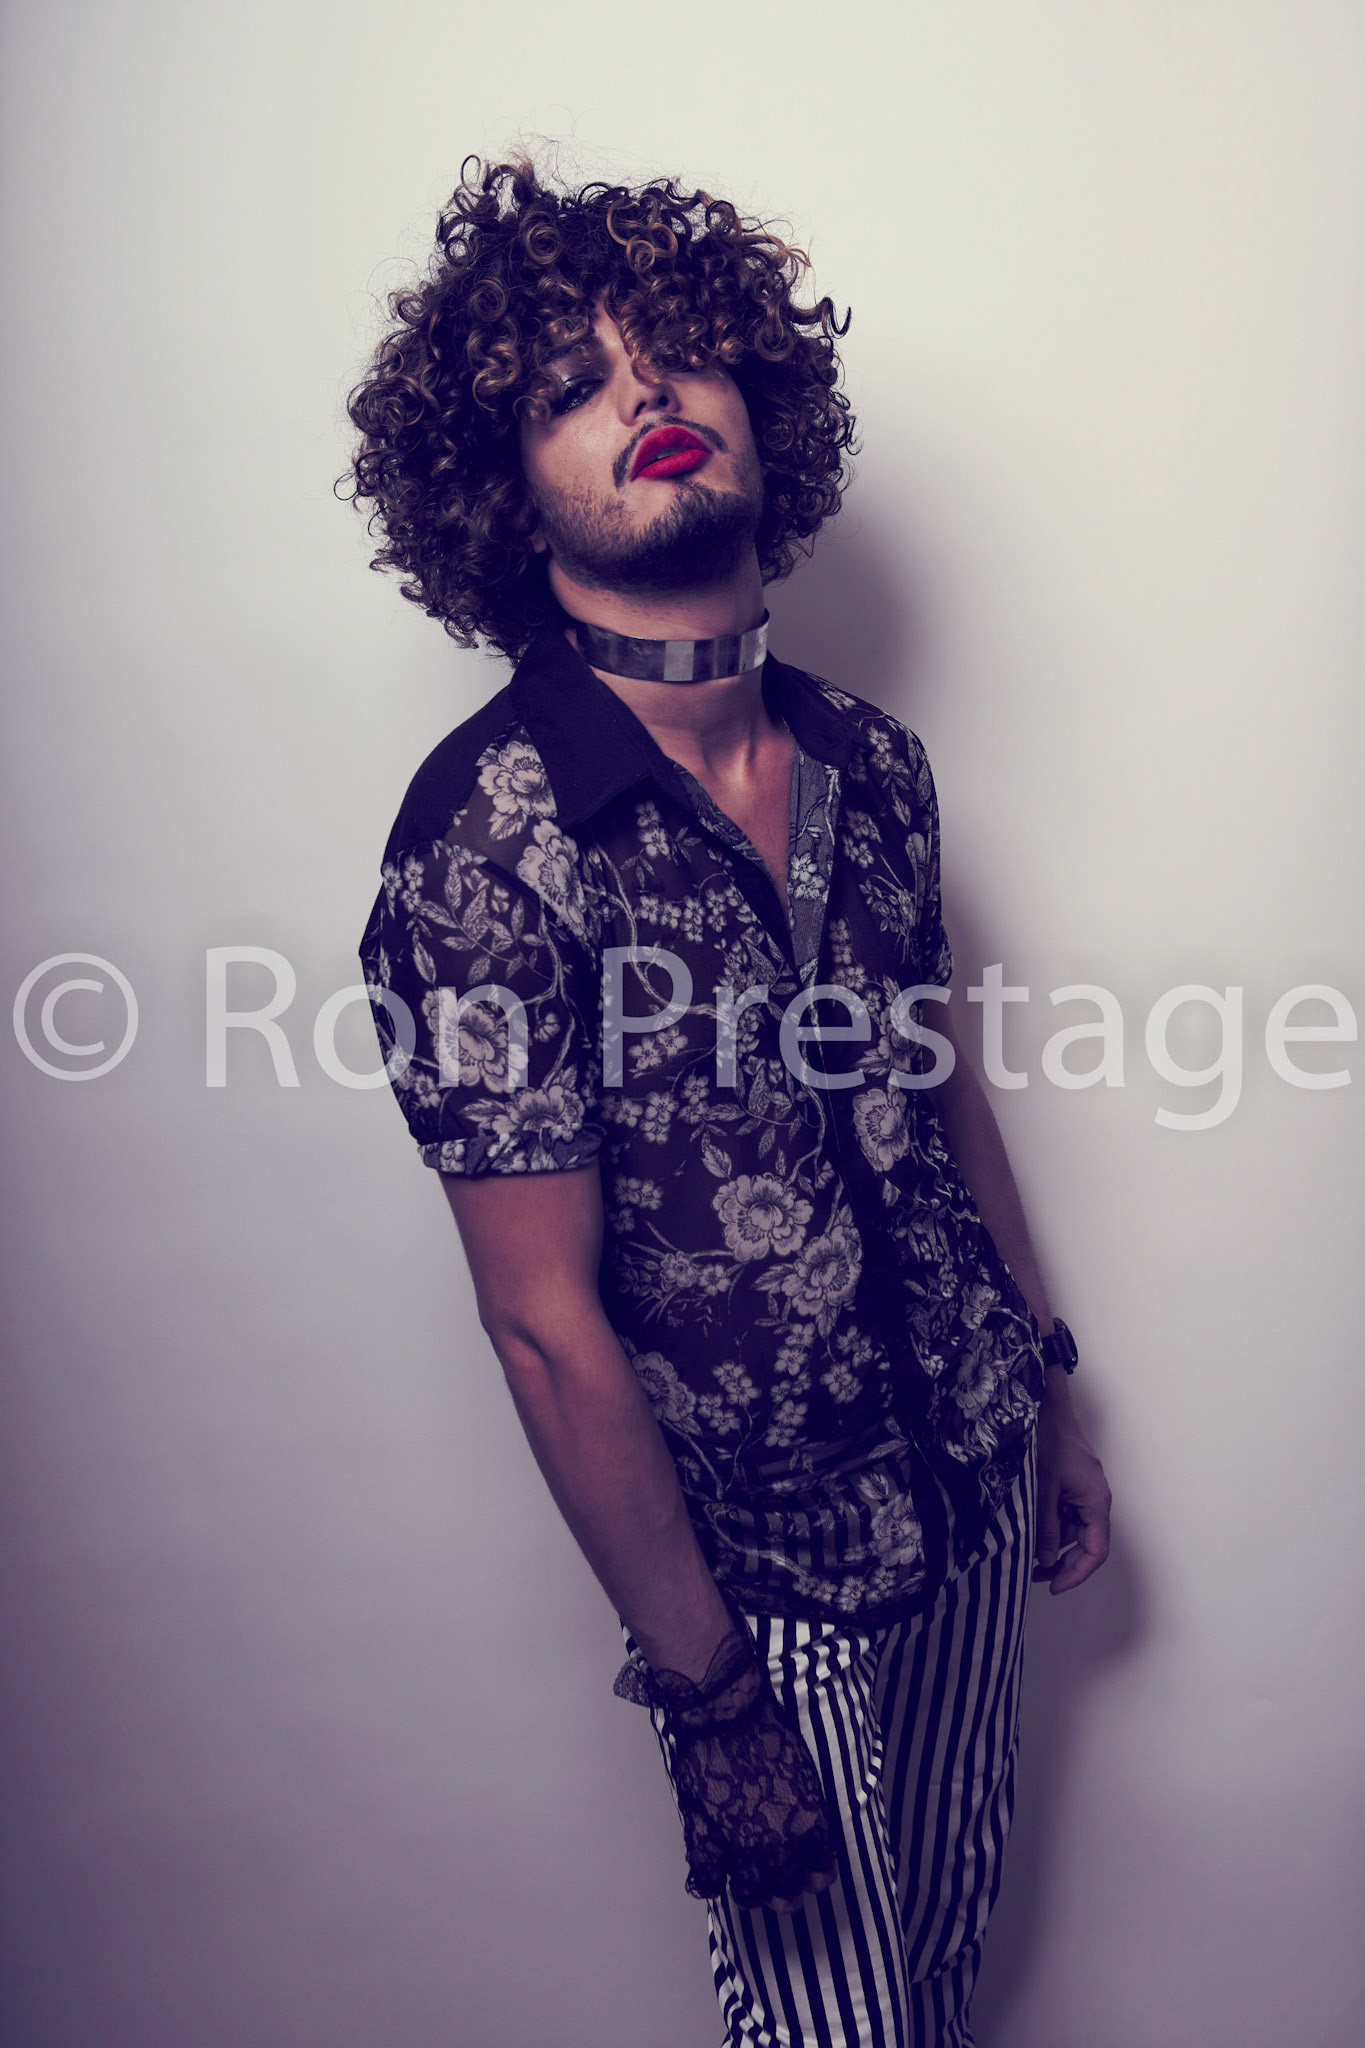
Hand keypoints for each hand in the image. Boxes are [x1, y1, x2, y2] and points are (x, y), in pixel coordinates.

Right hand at [616, 1627, 839, 1910]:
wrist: (728, 1715)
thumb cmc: (769, 1733)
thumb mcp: (804, 1774)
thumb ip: (805, 1814)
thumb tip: (802, 1835)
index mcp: (807, 1826)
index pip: (821, 1872)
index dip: (815, 1877)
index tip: (810, 1876)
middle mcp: (777, 1846)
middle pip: (786, 1894)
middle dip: (785, 1895)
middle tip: (779, 1889)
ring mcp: (739, 1847)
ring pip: (749, 1895)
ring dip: (750, 1893)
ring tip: (747, 1884)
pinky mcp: (706, 1840)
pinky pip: (708, 1882)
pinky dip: (710, 1884)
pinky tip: (712, 1877)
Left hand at [1034, 1369, 1110, 1593]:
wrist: (1045, 1406)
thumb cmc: (1049, 1439)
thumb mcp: (1043, 1488)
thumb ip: (1046, 1525)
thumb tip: (1046, 1560)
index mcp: (1096, 1501)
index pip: (1095, 1550)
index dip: (1077, 1573)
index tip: (1055, 1586)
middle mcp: (1094, 1498)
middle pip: (1085, 1543)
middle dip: (1062, 1563)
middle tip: (1035, 1576)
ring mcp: (1083, 1491)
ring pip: (1073, 1530)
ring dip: (1054, 1544)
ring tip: (1027, 1555)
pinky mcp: (1071, 1484)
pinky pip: (1065, 1513)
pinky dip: (1050, 1525)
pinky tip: (1031, 1531)